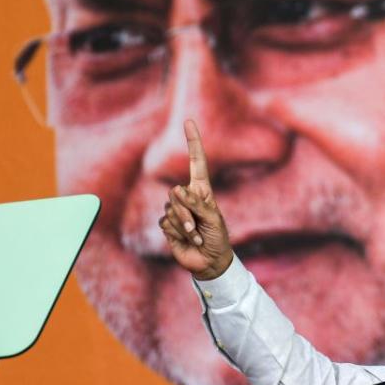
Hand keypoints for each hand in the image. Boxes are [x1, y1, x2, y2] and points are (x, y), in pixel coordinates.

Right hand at [159, 120, 233, 279]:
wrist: (210, 262)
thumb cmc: (218, 239)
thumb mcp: (214, 220)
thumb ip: (197, 204)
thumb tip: (178, 190)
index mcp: (202, 191)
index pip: (196, 162)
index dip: (192, 142)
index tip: (189, 121)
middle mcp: (187, 198)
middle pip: (176, 193)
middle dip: (188, 212)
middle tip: (200, 227)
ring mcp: (175, 211)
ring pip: (171, 209)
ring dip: (185, 226)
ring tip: (197, 236)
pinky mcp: (167, 225)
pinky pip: (166, 223)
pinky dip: (179, 234)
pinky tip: (188, 241)